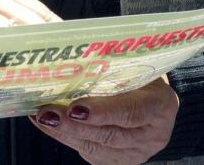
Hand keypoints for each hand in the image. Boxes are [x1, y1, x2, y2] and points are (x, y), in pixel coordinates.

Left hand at [29, 78, 179, 164]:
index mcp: (161, 105)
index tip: (75, 108)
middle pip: (110, 135)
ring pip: (97, 148)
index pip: (132, 112)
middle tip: (47, 113)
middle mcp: (153, 135)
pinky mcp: (121, 161)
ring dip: (65, 133)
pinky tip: (48, 125)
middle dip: (74, 126)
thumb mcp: (135, 64)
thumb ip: (111, 65)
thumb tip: (71, 49)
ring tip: (42, 118)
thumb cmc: (142, 74)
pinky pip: (91, 154)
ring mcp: (138, 152)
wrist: (156, 100)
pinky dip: (67, 139)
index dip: (103, 112)